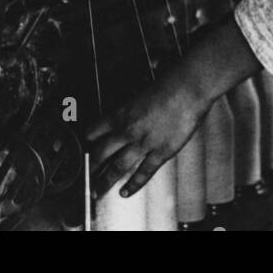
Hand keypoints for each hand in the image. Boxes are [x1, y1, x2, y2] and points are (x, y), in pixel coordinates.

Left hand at [85, 59, 213, 198]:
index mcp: (120, 112)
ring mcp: (144, 143)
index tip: (83, 148)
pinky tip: (126, 192)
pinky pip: (144, 173)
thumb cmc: (170, 80)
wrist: (189, 85)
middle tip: (85, 177)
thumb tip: (127, 99)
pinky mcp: (161, 152)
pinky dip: (134, 185)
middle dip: (91, 167)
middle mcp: (128, 130)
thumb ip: (133, 99)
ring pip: (118, 167)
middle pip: (101, 153)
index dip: (87, 142)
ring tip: (98, 191)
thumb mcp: (142, 88)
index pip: (94, 131)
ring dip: (105, 181)